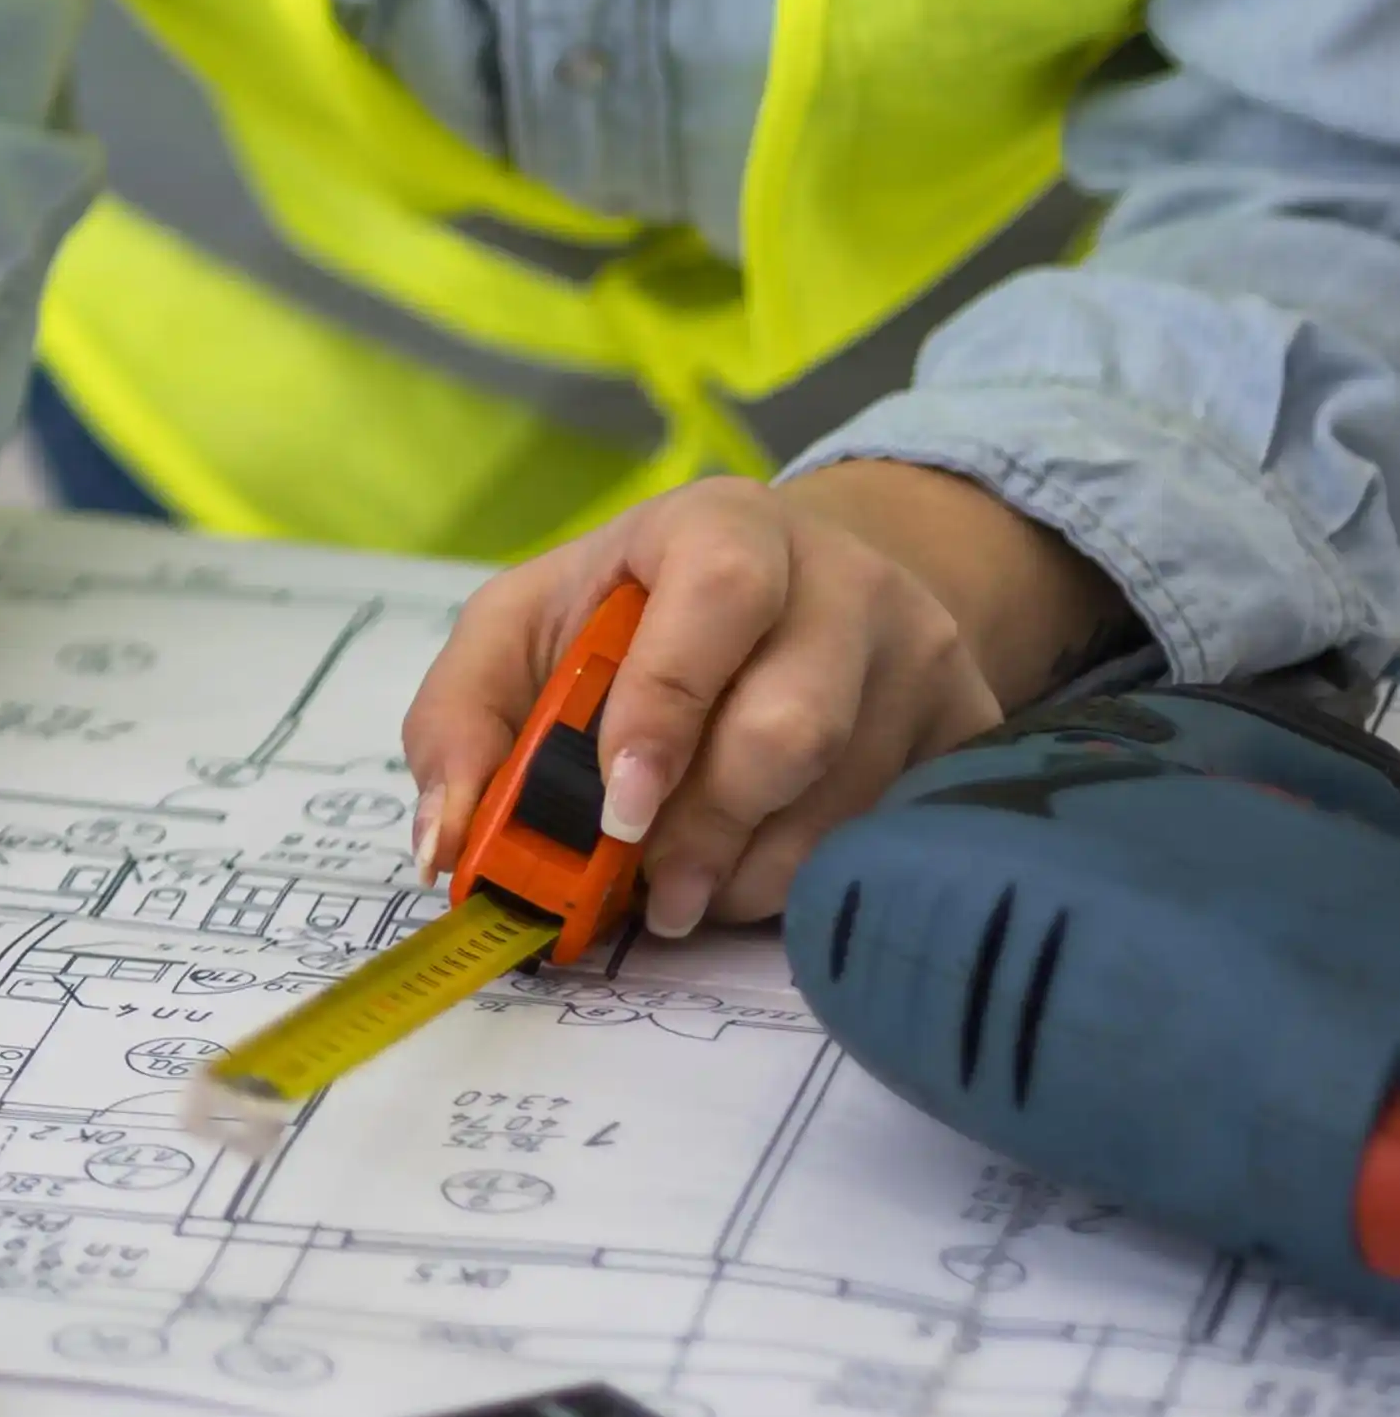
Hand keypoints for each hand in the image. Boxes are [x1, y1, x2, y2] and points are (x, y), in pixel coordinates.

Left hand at [401, 464, 1126, 938]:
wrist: (805, 588)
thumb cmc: (639, 613)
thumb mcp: (527, 627)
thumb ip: (463, 718)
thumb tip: (445, 842)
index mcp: (722, 527)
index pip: (715, 598)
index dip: (665, 712)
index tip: (617, 807)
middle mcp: (842, 579)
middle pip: (790, 726)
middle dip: (705, 827)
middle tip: (649, 886)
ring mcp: (923, 654)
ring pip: (845, 800)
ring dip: (751, 873)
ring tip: (689, 889)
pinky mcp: (972, 725)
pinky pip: (899, 832)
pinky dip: (816, 878)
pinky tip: (762, 874)